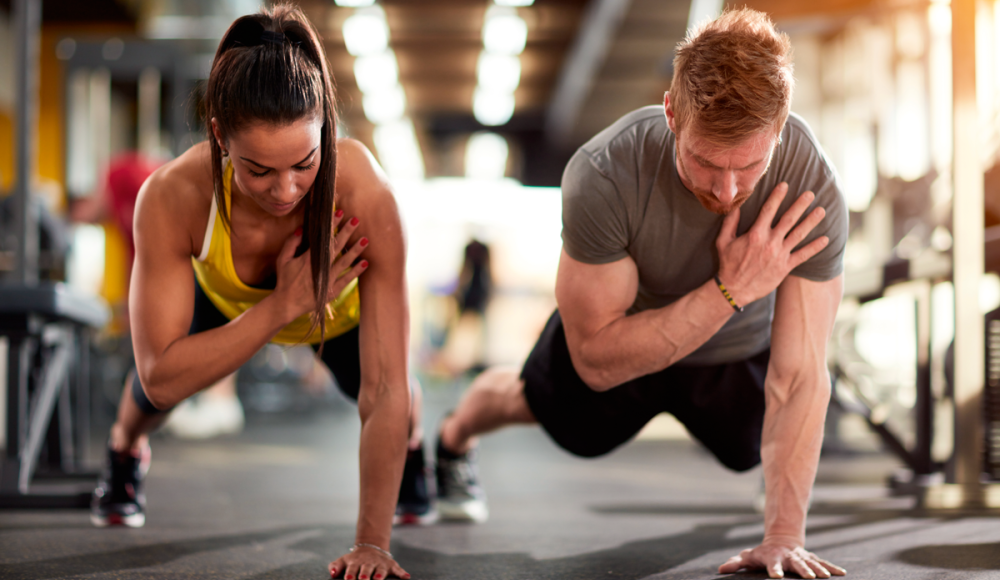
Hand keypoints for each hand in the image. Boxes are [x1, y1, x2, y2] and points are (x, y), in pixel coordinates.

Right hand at [274, 212, 368, 321]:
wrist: (287, 305)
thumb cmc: (285, 281)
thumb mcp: (282, 260)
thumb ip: (291, 244)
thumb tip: (302, 229)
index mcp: (307, 259)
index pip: (323, 239)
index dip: (332, 225)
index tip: (340, 213)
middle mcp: (320, 268)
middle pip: (336, 247)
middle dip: (346, 232)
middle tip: (356, 220)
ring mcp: (327, 280)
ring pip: (344, 263)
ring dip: (355, 250)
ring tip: (365, 239)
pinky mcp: (332, 292)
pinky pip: (346, 280)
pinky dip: (356, 272)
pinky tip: (365, 263)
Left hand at [328, 544, 409, 579]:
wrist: (371, 547)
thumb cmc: (355, 560)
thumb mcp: (344, 560)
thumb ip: (336, 566)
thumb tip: (331, 573)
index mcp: (356, 562)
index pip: (352, 569)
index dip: (350, 575)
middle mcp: (369, 563)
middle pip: (367, 569)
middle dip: (365, 574)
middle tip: (363, 579)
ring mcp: (381, 564)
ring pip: (381, 570)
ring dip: (380, 575)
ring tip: (378, 579)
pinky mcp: (391, 565)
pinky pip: (398, 569)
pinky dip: (402, 573)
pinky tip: (406, 577)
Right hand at [715, 182, 828, 305]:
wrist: (734, 290)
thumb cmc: (728, 264)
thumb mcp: (723, 241)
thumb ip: (730, 222)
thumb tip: (735, 205)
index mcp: (755, 234)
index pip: (768, 210)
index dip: (777, 196)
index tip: (785, 185)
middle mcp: (769, 242)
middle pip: (789, 219)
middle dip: (800, 205)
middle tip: (811, 193)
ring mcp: (779, 255)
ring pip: (799, 234)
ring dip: (811, 221)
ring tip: (821, 211)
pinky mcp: (785, 267)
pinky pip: (803, 255)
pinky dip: (814, 247)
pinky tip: (825, 239)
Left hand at [718, 541, 845, 578]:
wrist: (780, 540)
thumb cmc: (762, 553)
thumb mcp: (748, 557)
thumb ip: (736, 563)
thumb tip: (721, 570)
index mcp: (773, 558)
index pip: (772, 565)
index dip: (774, 570)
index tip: (776, 577)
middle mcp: (789, 557)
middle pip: (796, 564)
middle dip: (803, 571)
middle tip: (809, 578)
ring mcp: (801, 557)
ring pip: (811, 563)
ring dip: (819, 570)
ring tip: (825, 577)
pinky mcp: (811, 558)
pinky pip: (822, 563)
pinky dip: (831, 568)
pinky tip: (842, 574)